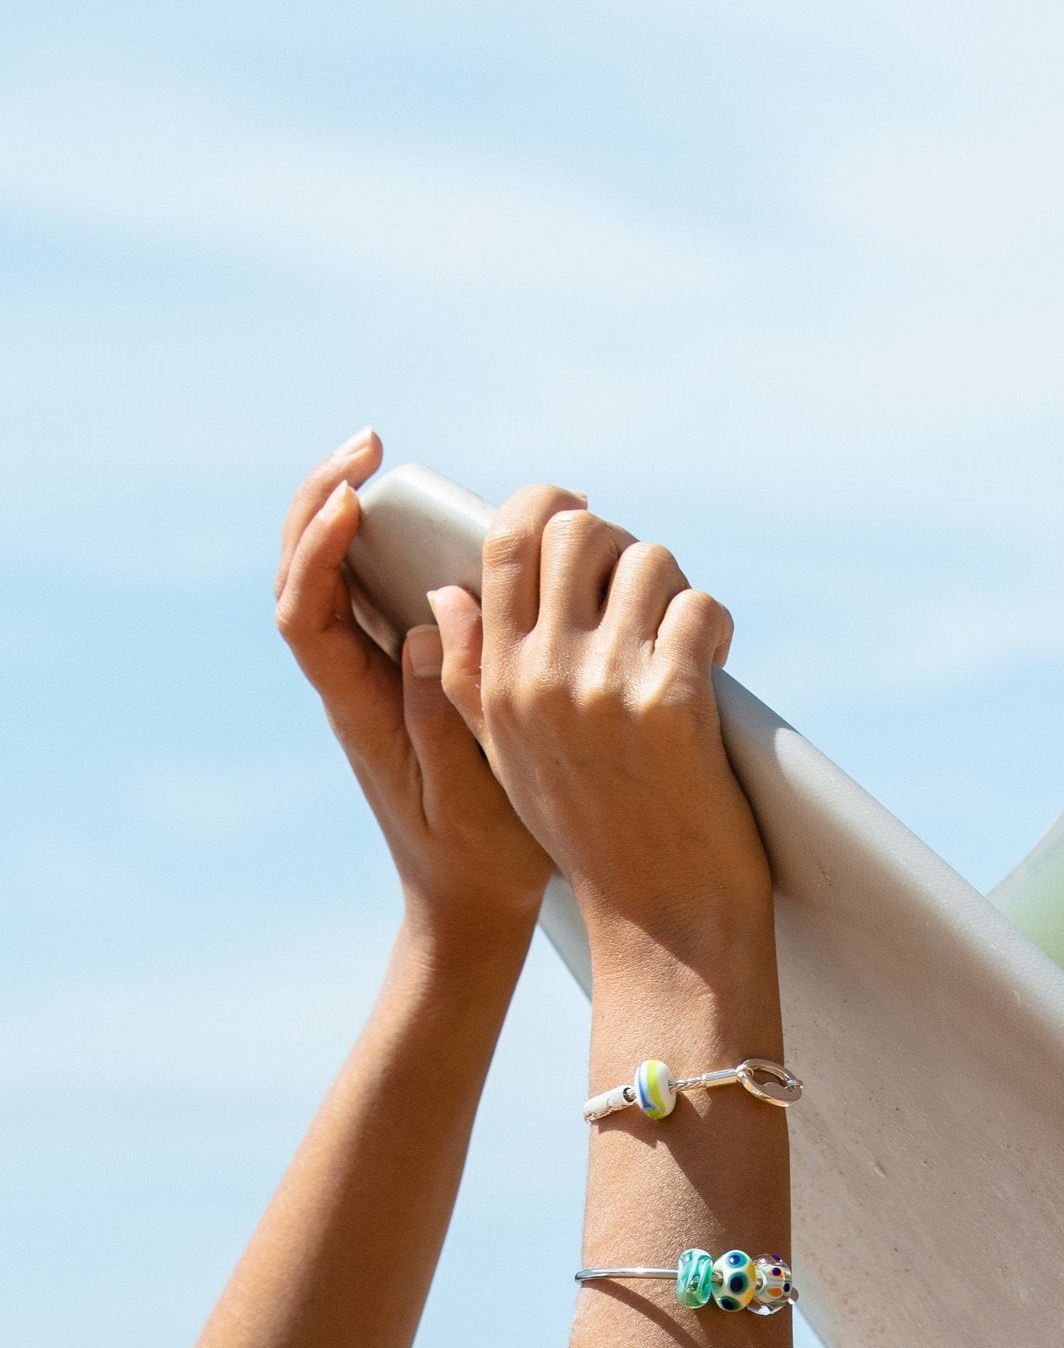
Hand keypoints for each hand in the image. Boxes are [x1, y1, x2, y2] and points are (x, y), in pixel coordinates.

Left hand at [274, 433, 552, 965]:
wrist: (470, 904)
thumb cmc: (475, 859)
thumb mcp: (466, 796)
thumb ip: (440, 712)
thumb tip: (424, 621)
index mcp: (356, 711)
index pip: (305, 614)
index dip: (315, 549)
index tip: (353, 499)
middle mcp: (354, 684)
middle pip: (303, 578)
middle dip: (321, 501)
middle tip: (369, 444)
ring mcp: (377, 678)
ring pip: (336, 580)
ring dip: (348, 513)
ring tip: (383, 460)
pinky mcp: (407, 678)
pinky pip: (381, 599)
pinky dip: (392, 548)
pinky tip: (432, 522)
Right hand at [427, 492, 771, 978]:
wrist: (663, 922)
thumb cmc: (592, 834)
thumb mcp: (509, 758)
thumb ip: (471, 676)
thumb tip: (447, 591)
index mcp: (496, 681)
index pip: (507, 542)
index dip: (547, 505)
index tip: (583, 513)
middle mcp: (541, 677)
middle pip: (580, 531)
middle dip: (623, 543)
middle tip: (647, 587)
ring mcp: (606, 690)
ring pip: (651, 562)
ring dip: (678, 589)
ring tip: (684, 636)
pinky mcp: (673, 705)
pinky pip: (699, 608)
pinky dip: (716, 627)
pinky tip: (715, 665)